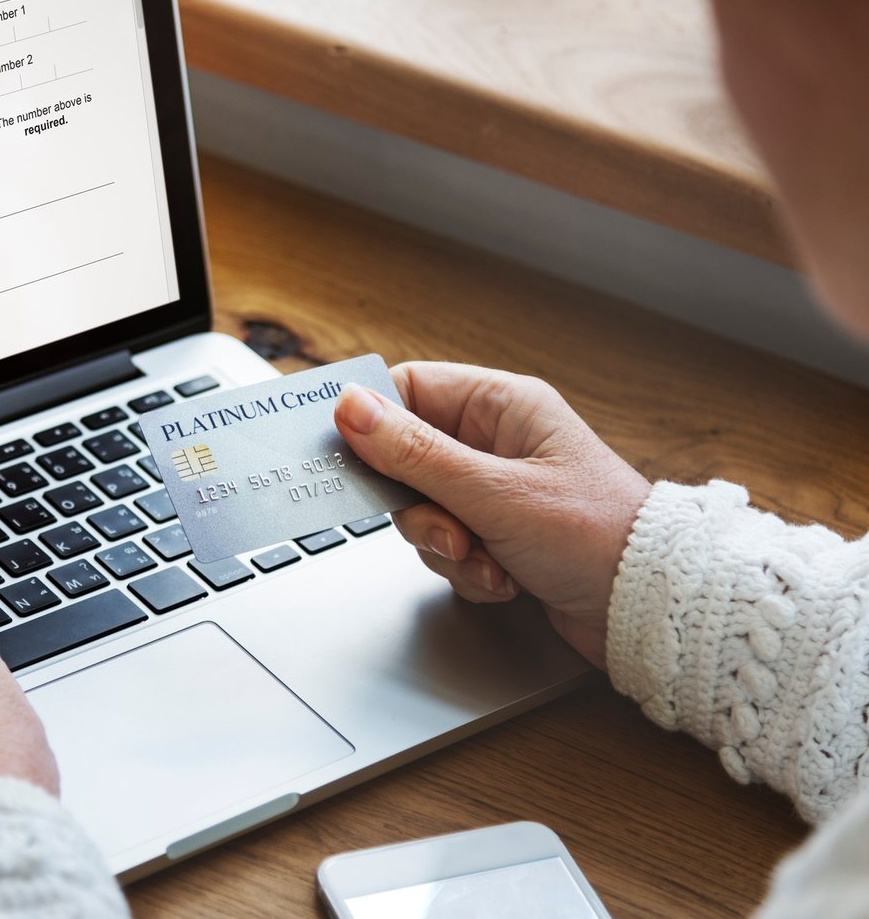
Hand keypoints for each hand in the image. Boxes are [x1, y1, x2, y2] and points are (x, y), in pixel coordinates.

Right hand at [334, 362, 649, 667]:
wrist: (651, 610)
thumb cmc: (599, 536)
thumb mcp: (495, 493)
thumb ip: (414, 453)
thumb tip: (350, 408)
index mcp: (502, 406)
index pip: (407, 391)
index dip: (373, 424)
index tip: (352, 458)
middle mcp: (496, 442)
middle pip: (406, 461)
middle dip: (421, 510)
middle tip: (450, 533)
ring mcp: (496, 490)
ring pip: (424, 511)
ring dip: (447, 547)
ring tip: (489, 562)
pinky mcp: (499, 534)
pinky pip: (448, 546)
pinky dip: (468, 570)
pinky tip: (505, 580)